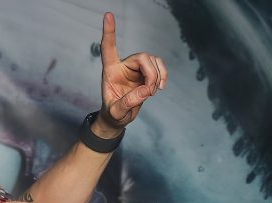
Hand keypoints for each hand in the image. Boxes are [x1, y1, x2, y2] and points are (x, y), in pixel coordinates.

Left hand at [94, 12, 167, 137]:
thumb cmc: (113, 115)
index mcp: (110, 71)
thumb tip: (145, 90)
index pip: (108, 48)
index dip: (109, 32)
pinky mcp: (146, 72)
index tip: (108, 15)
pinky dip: (163, 76)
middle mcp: (123, 65)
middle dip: (151, 74)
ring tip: (151, 93)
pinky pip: (159, 66)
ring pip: (153, 60)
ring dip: (157, 76)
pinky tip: (160, 87)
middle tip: (150, 92)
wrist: (118, 118)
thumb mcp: (116, 113)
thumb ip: (127, 103)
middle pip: (142, 57)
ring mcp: (135, 68)